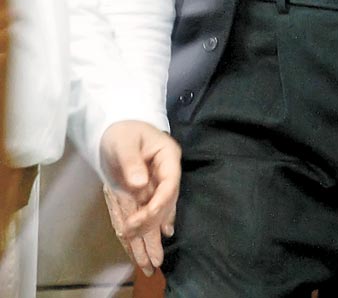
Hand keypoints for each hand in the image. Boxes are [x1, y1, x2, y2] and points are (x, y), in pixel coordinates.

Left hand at [100, 121, 180, 275]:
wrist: (114, 128)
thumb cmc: (122, 130)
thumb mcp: (124, 141)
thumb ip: (131, 161)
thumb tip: (139, 184)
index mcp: (167, 157)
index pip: (169, 185)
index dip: (158, 206)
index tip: (140, 221)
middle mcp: (164, 173)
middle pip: (164, 204)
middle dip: (154, 229)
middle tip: (149, 256)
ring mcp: (154, 184)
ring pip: (155, 214)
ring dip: (152, 237)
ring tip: (152, 262)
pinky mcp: (142, 193)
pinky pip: (143, 214)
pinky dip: (144, 230)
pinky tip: (149, 246)